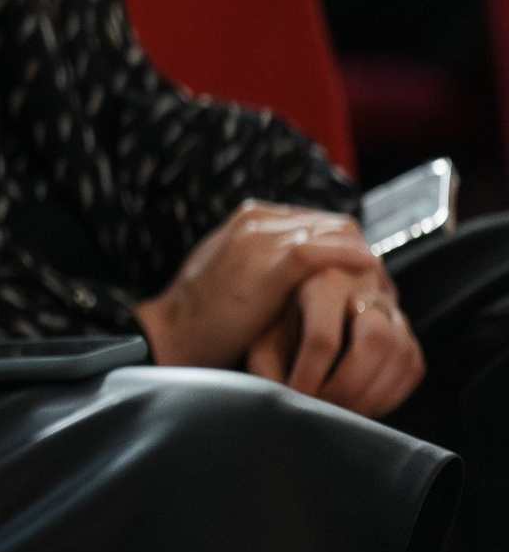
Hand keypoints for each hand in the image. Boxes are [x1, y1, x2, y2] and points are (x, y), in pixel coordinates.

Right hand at [135, 201, 382, 368]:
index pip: (319, 221)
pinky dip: (348, 261)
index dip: (348, 247)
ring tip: (379, 293)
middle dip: (362, 253)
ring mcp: (263, 238)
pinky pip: (320, 252)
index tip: (366, 278)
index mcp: (251, 219)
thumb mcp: (236, 273)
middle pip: (334, 223)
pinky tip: (368, 275)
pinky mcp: (269, 265)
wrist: (172, 332)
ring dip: (363, 262)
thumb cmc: (204, 314)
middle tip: (381, 289)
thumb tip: (308, 273)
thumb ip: (268, 261)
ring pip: (334, 233)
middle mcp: (259, 219)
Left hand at [247, 264, 423, 417]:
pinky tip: (365, 406)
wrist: (309, 294)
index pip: (324, 337)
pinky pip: (412, 365)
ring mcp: (392, 306)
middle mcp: (364, 286)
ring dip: (373, 393)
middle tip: (327, 408)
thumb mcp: (265, 331)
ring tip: (343, 412)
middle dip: (349, 384)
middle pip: (376, 340)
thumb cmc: (281, 318)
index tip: (296, 396)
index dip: (309, 375)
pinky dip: (391, 393)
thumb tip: (280, 398)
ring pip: (400, 352)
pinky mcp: (406, 329)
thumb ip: (266, 363)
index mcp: (322, 280)